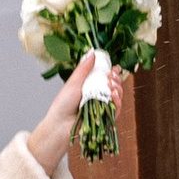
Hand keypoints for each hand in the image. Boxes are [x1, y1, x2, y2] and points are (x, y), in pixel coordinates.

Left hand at [31, 60, 129, 176]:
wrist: (60, 124)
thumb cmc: (63, 104)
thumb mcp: (73, 82)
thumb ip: (83, 69)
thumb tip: (92, 53)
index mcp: (90, 86)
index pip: (106, 77)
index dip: (113, 72)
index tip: (115, 68)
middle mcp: (98, 95)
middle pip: (114, 85)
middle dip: (116, 79)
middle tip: (111, 76)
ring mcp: (102, 107)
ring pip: (118, 96)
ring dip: (118, 89)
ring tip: (111, 85)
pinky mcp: (105, 118)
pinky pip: (116, 109)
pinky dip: (118, 102)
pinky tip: (114, 96)